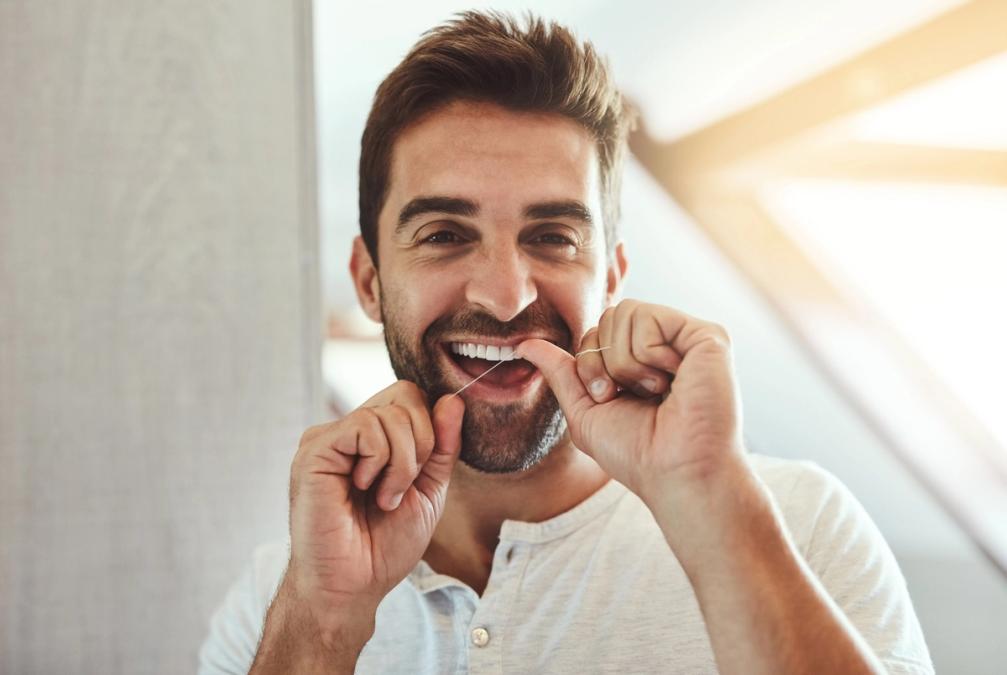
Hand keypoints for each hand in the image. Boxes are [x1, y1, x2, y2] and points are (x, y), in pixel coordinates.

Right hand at [285, 382, 464, 627]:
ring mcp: (329, 437)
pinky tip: (364, 490)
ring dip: (401, 463)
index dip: (431, 430)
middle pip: (406, 395)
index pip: (412, 397)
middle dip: (422, 445)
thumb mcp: (429, 490)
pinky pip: (364, 425)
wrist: (353, 585)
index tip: (420, 476)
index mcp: (372, 438)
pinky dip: (380, 461)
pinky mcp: (315, 450)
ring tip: (382, 497)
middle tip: (401, 489)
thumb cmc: (384, 545)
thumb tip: (453, 400)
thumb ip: (442, 446)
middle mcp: (348, 431)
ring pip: (389, 413)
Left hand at [519, 300, 743, 504]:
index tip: (610, 399)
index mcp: (643, 357)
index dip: (590, 364)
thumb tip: (525, 344)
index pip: (597, 330)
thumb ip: (561, 372)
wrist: (674, 473)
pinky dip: (647, 355)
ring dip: (625, 362)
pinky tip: (671, 382)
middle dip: (604, 361)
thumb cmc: (636, 453)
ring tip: (655, 391)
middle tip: (630, 395)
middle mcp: (667, 343)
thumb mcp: (585, 411)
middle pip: (609, 315)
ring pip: (626, 312)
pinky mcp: (708, 337)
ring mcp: (688, 337)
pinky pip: (649, 318)